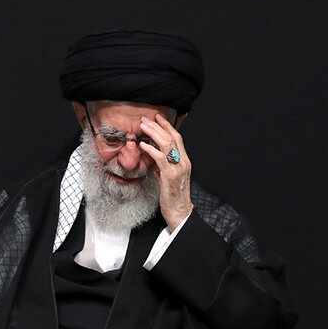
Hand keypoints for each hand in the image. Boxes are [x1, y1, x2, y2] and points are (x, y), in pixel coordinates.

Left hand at [138, 112, 192, 231]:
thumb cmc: (172, 195)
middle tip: (146, 118)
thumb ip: (159, 164)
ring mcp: (178, 168)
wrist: (179, 211)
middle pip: (172, 137)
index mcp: (184, 160)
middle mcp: (183, 162)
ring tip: (143, 126)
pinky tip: (142, 145)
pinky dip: (150, 150)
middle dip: (158, 126)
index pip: (177, 138)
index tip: (157, 117)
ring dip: (153, 133)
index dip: (167, 126)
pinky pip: (160, 158)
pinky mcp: (171, 175)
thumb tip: (149, 153)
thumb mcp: (165, 176)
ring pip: (167, 144)